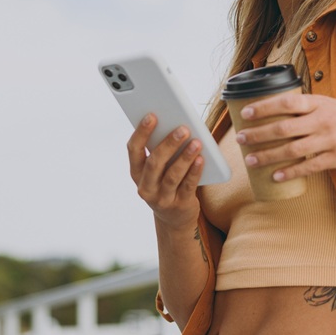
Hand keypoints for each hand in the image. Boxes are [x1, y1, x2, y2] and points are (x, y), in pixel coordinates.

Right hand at [127, 113, 204, 229]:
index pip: (134, 150)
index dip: (141, 132)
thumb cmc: (168, 183)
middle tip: (183, 129)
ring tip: (196, 143)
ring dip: (185, 157)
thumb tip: (175, 124)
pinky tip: (202, 159)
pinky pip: (188, 186)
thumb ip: (162, 150)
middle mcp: (145, 187)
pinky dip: (195, 171)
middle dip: (169, 144)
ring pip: (172, 175)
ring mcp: (161, 198)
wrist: (175, 218)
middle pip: (154, 163)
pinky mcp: (179, 205)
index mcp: (137, 173)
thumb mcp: (159, 169)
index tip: (152, 116)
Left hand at [235, 94, 335, 180]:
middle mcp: (323, 120)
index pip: (286, 103)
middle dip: (258, 134)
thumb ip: (308, 108)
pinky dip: (290, 172)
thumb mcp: (331, 104)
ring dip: (268, 156)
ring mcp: (330, 140)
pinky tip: (276, 177)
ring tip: (251, 161)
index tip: (245, 113)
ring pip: (292, 149)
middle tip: (240, 139)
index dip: (264, 108)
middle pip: (283, 128)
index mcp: (319, 103)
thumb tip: (278, 111)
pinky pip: (308, 167)